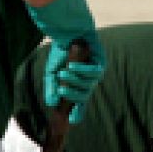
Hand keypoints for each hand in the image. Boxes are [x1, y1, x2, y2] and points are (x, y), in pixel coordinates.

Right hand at [26, 0, 104, 123]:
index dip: (78, 112)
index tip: (72, 120)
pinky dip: (83, 71)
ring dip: (75, 80)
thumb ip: (51, 88)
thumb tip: (51, 104)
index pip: (80, 102)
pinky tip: (72, 66)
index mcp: (78, 84)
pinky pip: (94, 72)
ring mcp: (96, 71)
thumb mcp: (52, 72)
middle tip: (61, 89)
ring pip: (88, 85)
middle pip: (84, 96)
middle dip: (72, 94)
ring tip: (64, 72)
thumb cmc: (60, 51)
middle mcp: (88, 80)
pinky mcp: (101, 61)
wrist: (66, 31)